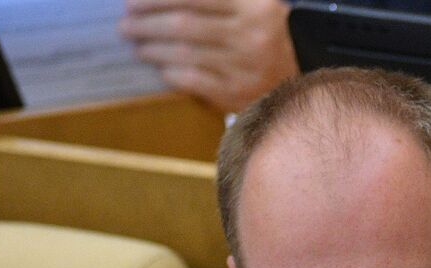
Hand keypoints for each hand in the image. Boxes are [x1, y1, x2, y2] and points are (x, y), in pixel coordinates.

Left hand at [120, 0, 297, 111]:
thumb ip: (214, 1)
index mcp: (255, 8)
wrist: (305, 77)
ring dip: (153, 49)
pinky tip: (161, 68)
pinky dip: (173, 73)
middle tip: (124, 26)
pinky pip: (195, 81)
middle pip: (185, 25)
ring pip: (186, 54)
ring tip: (137, 46)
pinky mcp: (240, 95)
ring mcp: (247, 68)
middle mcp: (252, 37)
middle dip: (147, 25)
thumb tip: (161, 1)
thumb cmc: (269, 37)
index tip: (131, 3)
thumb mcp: (253, 6)